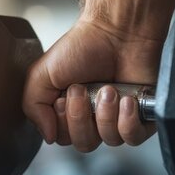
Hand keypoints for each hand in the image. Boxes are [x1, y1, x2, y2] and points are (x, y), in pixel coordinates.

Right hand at [22, 17, 162, 151]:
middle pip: (85, 144)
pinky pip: (134, 138)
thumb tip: (46, 136)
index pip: (62, 139)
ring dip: (105, 114)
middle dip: (81, 116)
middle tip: (82, 89)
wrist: (117, 30)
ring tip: (108, 89)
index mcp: (69, 111)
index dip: (63, 122)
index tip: (64, 95)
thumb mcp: (41, 74)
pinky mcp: (142, 116)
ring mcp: (118, 118)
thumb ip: (32, 105)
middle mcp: (94, 117)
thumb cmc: (82, 46)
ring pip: (109, 141)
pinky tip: (126, 100)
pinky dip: (127, 121)